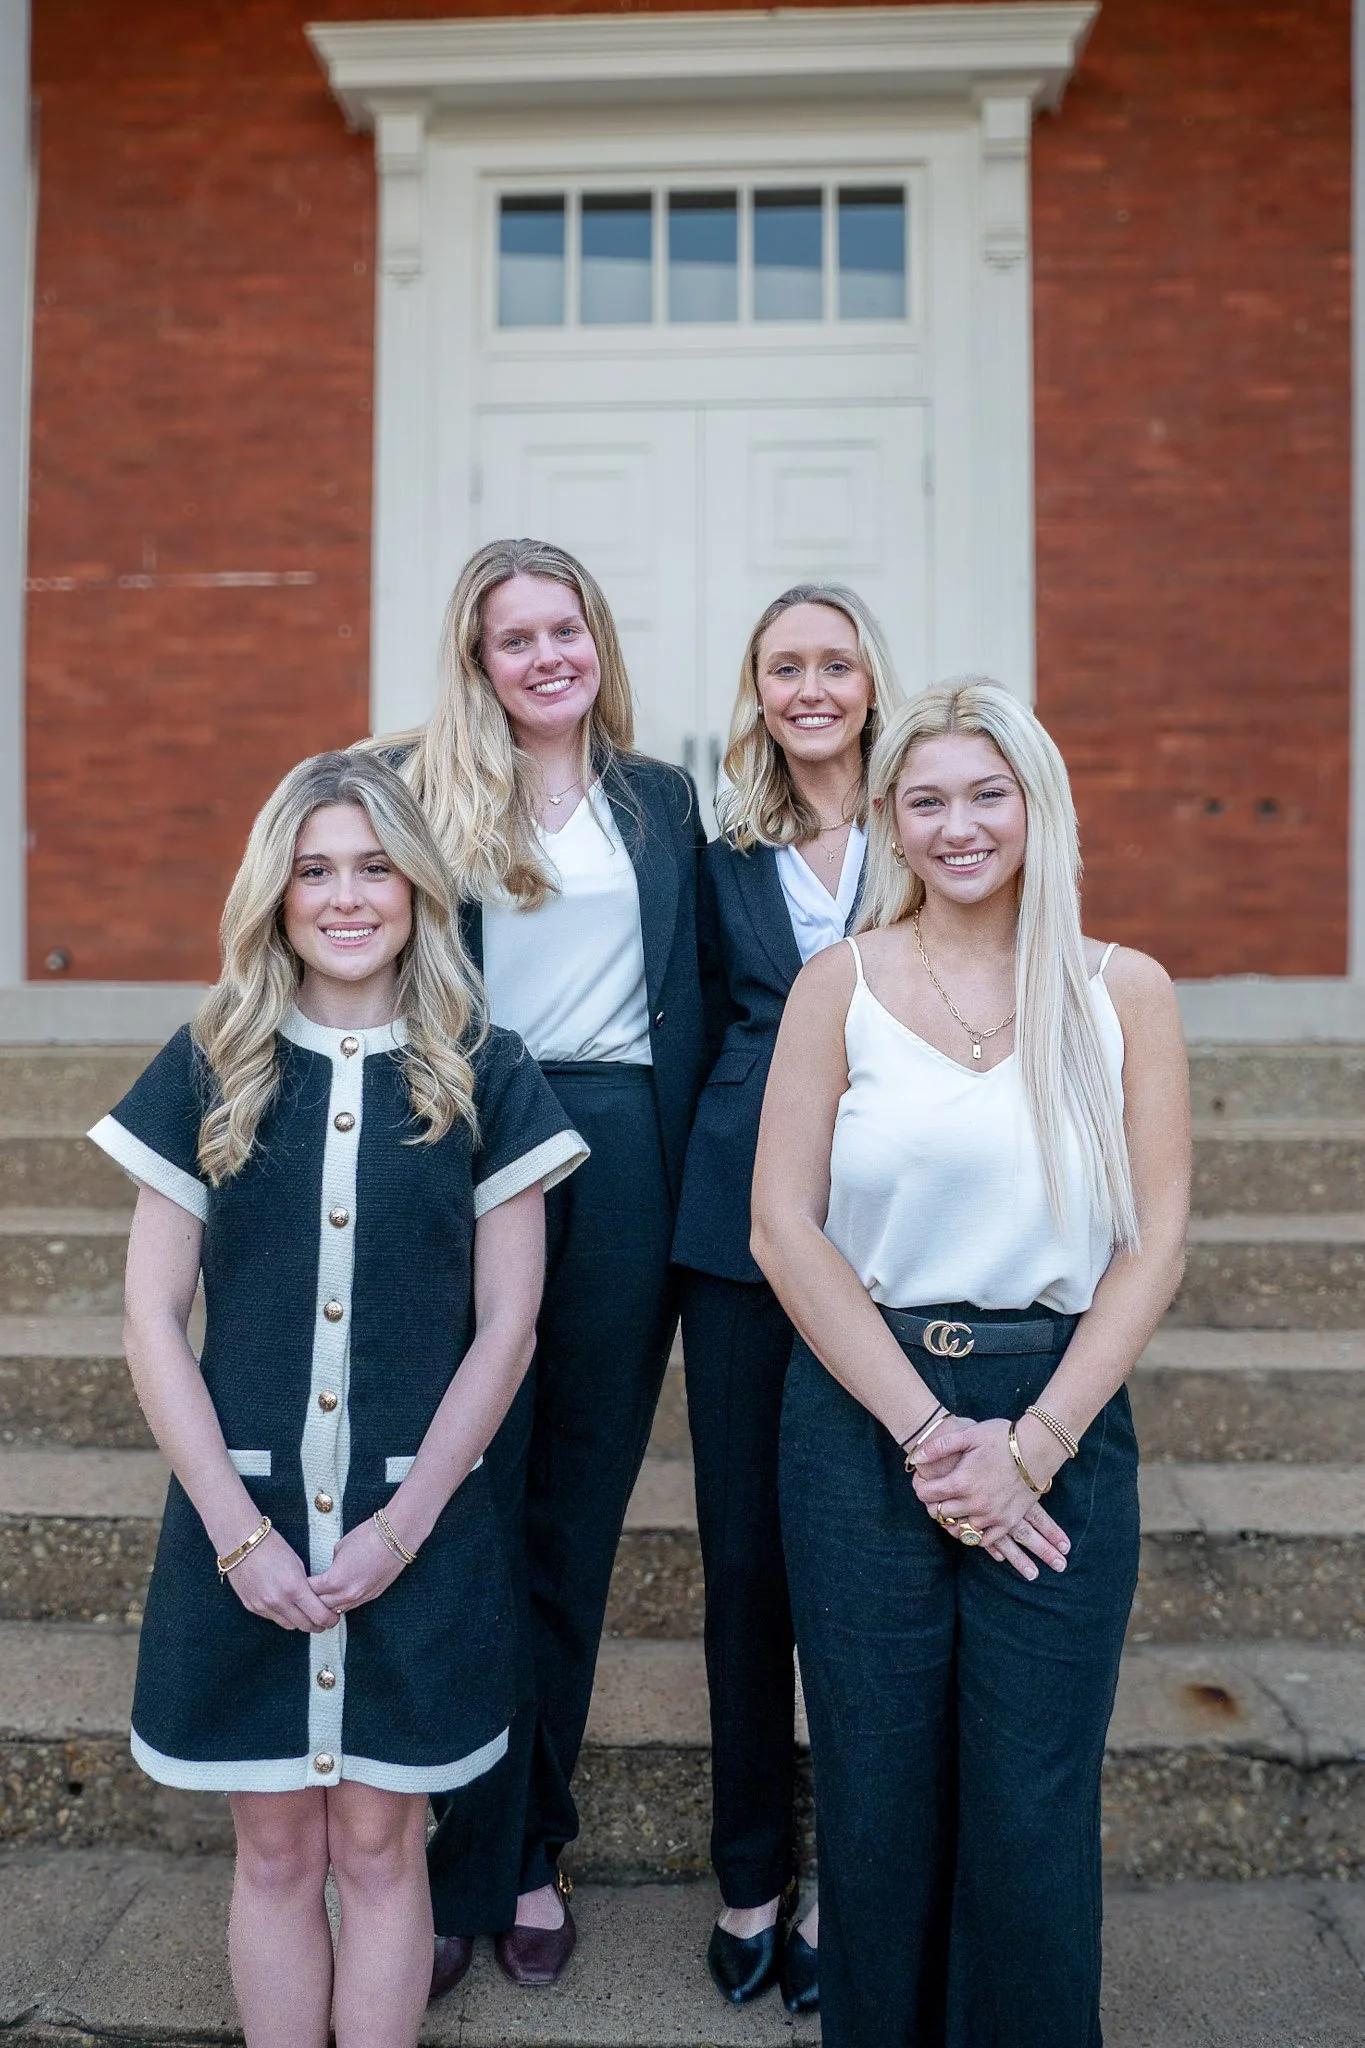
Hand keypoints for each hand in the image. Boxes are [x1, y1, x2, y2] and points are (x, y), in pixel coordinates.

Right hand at [227, 1529, 338, 1631]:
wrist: (241, 1543)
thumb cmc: (272, 1547)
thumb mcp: (297, 1564)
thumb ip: (306, 1585)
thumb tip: (315, 1599)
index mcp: (294, 1588)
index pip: (319, 1615)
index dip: (330, 1619)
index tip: (334, 1617)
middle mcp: (279, 1601)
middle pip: (305, 1626)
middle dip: (318, 1625)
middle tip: (325, 1621)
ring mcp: (263, 1606)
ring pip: (289, 1625)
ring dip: (300, 1623)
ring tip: (307, 1616)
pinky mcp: (252, 1607)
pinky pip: (273, 1618)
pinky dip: (283, 1616)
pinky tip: (287, 1608)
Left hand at [308, 1518, 406, 1617]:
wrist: (397, 1536)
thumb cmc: (367, 1536)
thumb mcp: (340, 1548)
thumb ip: (331, 1565)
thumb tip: (330, 1572)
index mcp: (334, 1580)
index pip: (310, 1592)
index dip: (301, 1587)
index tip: (296, 1583)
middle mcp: (347, 1594)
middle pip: (320, 1607)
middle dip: (311, 1601)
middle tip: (304, 1596)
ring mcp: (361, 1597)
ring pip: (336, 1610)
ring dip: (327, 1606)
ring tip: (319, 1600)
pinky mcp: (373, 1596)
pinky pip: (351, 1606)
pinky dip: (342, 1603)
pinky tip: (338, 1597)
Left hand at [912, 1418, 1069, 1579]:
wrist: (1037, 1449)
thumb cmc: (1001, 1438)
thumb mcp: (968, 1435)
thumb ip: (939, 1447)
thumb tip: (914, 1458)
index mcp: (961, 1482)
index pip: (927, 1495)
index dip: (920, 1487)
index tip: (923, 1481)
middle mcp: (974, 1503)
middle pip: (940, 1513)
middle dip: (933, 1503)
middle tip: (936, 1493)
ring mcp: (991, 1516)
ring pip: (959, 1529)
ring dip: (952, 1520)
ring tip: (953, 1506)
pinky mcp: (1007, 1522)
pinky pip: (983, 1540)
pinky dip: (973, 1534)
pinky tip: (971, 1521)